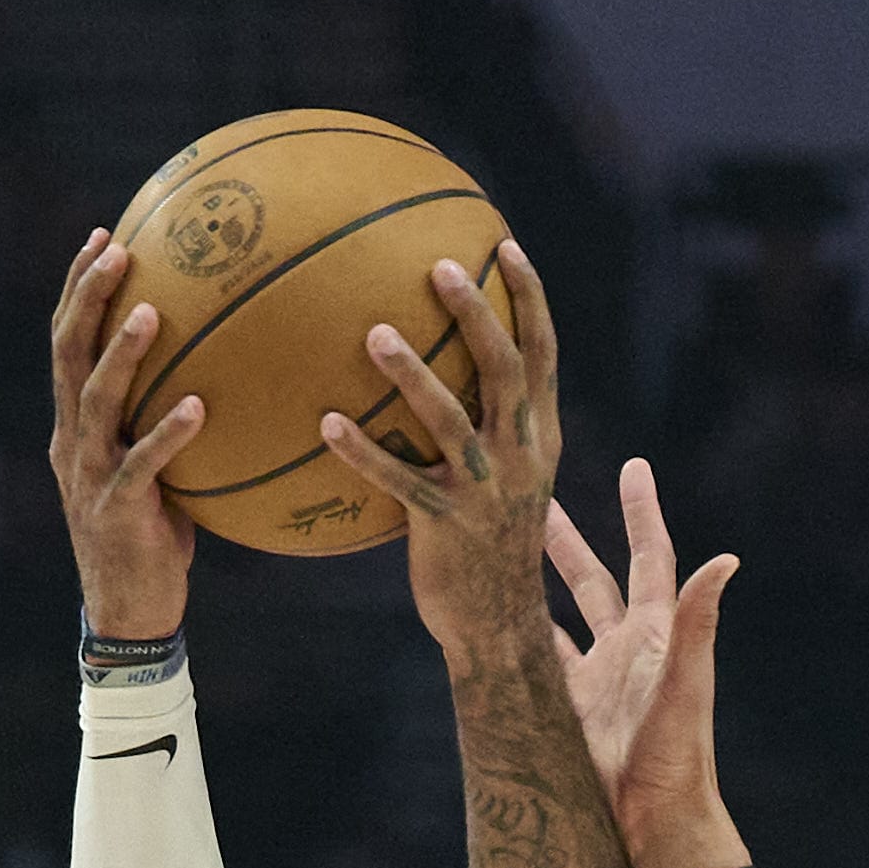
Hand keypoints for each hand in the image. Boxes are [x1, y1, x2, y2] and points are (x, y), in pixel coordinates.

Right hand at [47, 227, 197, 641]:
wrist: (128, 614)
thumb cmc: (151, 537)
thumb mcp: (153, 471)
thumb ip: (164, 422)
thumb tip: (222, 374)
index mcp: (74, 426)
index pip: (66, 341)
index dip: (78, 288)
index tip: (102, 235)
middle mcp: (72, 441)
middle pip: (68, 352)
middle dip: (87, 296)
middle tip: (115, 248)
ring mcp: (90, 475)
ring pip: (95, 400)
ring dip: (121, 354)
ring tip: (150, 312)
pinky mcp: (118, 511)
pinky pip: (143, 464)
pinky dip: (168, 433)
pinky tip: (198, 407)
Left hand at [326, 236, 565, 663]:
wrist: (498, 622)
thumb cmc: (490, 541)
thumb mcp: (508, 477)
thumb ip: (490, 422)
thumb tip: (451, 364)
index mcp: (538, 437)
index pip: (543, 354)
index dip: (529, 298)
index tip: (504, 245)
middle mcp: (519, 455)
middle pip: (503, 370)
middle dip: (477, 315)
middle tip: (440, 268)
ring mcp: (484, 491)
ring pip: (449, 420)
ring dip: (412, 375)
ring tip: (375, 334)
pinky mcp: (444, 525)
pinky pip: (398, 481)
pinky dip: (362, 451)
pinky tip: (326, 423)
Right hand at [533, 460, 744, 867]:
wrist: (656, 819)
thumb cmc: (676, 753)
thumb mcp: (685, 680)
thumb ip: (699, 621)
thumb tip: (727, 560)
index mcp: (657, 634)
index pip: (649, 558)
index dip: (640, 512)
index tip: (633, 467)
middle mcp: (626, 649)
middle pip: (594, 580)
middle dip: (567, 540)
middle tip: (539, 500)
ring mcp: (597, 679)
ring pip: (559, 616)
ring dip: (535, 585)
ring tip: (505, 554)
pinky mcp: (571, 710)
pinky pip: (539, 664)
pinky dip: (519, 640)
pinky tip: (496, 622)